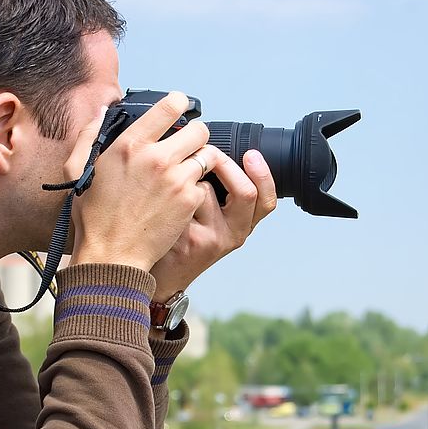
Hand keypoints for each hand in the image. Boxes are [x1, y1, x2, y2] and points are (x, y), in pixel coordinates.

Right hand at [65, 92, 215, 271]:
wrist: (112, 255)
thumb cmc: (93, 216)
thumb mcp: (78, 170)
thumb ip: (89, 135)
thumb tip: (102, 110)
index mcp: (130, 145)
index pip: (170, 107)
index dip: (179, 104)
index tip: (180, 107)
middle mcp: (157, 158)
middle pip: (199, 129)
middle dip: (194, 136)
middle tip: (186, 146)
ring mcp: (176, 180)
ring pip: (206, 156)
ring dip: (198, 162)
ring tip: (184, 173)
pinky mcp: (189, 201)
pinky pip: (204, 184)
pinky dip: (196, 189)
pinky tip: (180, 198)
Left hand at [149, 148, 277, 303]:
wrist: (161, 275)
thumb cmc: (185, 243)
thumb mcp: (214, 225)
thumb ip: (226, 199)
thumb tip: (222, 155)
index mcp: (241, 228)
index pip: (266, 200)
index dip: (263, 175)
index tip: (252, 154)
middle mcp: (231, 236)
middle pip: (246, 192)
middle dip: (226, 163)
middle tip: (208, 152)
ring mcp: (209, 238)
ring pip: (205, 189)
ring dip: (188, 179)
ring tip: (176, 190)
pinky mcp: (186, 238)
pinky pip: (180, 198)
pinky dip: (169, 191)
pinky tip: (161, 203)